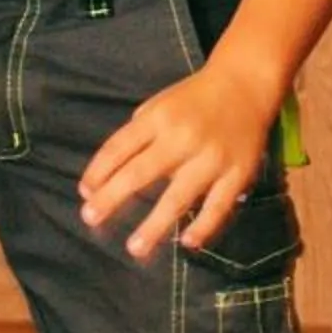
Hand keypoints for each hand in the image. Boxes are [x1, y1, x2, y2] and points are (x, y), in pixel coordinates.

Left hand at [81, 60, 280, 258]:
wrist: (246, 85)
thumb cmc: (194, 100)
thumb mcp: (159, 105)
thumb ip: (136, 136)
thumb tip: (107, 177)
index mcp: (159, 118)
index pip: (120, 147)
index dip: (98, 171)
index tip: (85, 193)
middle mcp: (183, 138)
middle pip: (141, 173)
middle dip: (112, 198)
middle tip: (91, 218)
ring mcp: (212, 158)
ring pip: (179, 196)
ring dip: (155, 224)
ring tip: (135, 248)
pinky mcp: (238, 173)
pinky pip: (219, 205)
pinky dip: (204, 225)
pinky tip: (187, 241)